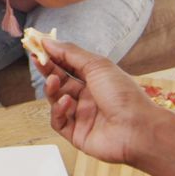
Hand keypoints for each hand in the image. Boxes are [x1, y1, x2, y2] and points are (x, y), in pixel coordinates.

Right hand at [34, 40, 160, 165]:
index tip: (39, 46)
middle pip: (60, 81)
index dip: (53, 56)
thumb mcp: (97, 66)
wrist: (138, 129)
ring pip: (56, 100)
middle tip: (36, 59)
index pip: (68, 65)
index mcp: (96, 79)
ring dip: (52, 89)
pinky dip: (58, 111)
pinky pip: (58, 121)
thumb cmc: (124, 96)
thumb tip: (49, 42)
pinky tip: (67, 103)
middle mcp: (88, 97)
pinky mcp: (76, 134)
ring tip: (54, 82)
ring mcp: (82, 115)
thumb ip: (70, 53)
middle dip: (48, 70)